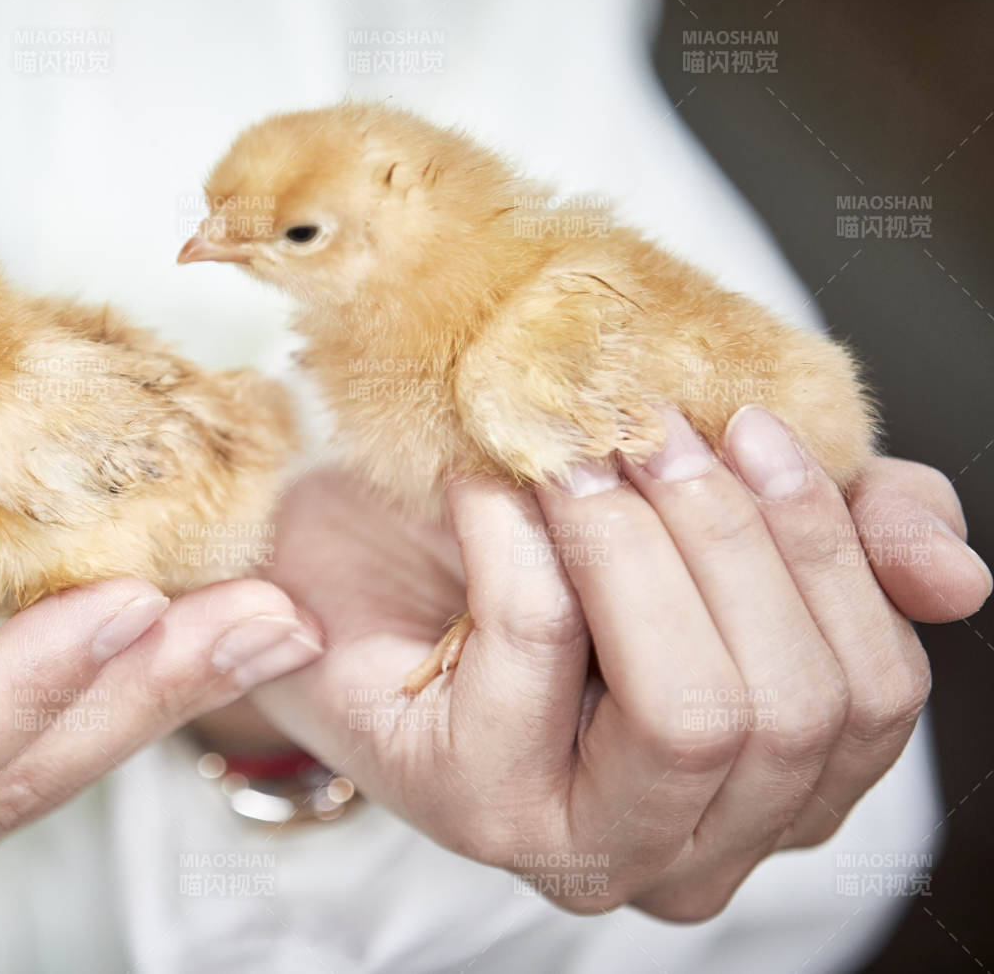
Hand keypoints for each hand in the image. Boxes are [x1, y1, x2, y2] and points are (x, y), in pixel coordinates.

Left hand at [250, 406, 988, 920]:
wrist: (337, 552)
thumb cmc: (513, 535)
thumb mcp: (698, 508)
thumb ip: (843, 532)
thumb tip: (958, 578)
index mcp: (767, 786)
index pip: (870, 696)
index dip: (829, 551)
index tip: (755, 425)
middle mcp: (687, 845)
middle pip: (788, 708)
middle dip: (729, 537)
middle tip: (648, 425)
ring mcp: (581, 843)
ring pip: (691, 708)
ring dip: (637, 542)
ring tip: (572, 447)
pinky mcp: (475, 804)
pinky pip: (541, 644)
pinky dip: (520, 535)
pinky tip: (484, 485)